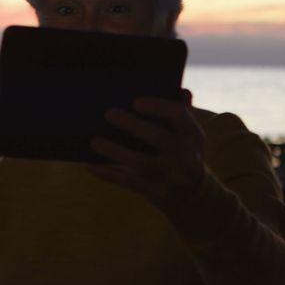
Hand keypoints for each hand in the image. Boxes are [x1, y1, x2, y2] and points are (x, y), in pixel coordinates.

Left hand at [87, 89, 205, 213]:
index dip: (157, 107)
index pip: (178, 115)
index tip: (135, 102)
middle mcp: (185, 156)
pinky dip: (108, 174)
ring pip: (141, 163)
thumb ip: (183, 112)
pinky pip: (129, 183)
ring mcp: (171, 177)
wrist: (192, 195)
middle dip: (133, 125)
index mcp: (193, 136)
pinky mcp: (156, 193)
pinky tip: (90, 165)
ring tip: (94, 140)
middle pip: (158, 138)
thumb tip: (180, 89)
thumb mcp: (188, 135)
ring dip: (115, 151)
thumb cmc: (182, 153)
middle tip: (109, 113)